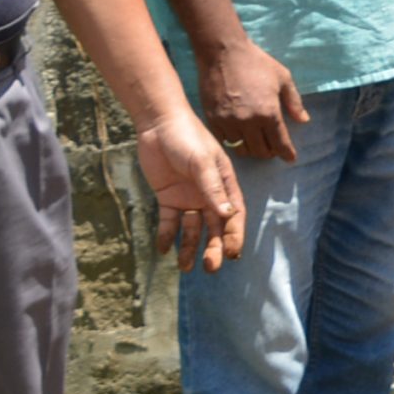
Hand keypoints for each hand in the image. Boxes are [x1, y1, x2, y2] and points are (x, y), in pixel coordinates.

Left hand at [135, 108, 245, 272]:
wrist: (158, 125)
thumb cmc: (187, 138)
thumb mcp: (202, 162)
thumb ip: (212, 188)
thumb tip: (227, 216)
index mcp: (224, 184)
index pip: (234, 216)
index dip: (234, 236)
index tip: (232, 254)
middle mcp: (209, 194)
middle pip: (214, 227)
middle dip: (213, 248)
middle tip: (210, 268)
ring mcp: (188, 197)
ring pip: (193, 229)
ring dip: (190, 247)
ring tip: (185, 268)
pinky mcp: (168, 198)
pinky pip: (169, 222)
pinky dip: (167, 236)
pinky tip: (163, 249)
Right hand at [197, 37, 308, 162]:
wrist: (223, 53)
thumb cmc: (257, 63)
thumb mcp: (283, 78)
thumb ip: (294, 102)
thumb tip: (304, 120)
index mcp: (269, 113)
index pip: (280, 143)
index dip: (286, 153)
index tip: (290, 158)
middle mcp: (248, 122)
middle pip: (261, 150)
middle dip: (270, 152)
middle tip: (273, 148)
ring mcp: (228, 122)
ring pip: (242, 149)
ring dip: (252, 149)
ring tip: (257, 143)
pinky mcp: (212, 120)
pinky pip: (224, 141)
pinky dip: (234, 143)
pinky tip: (239, 137)